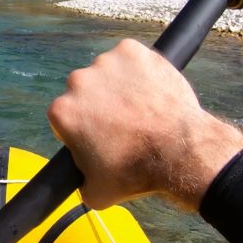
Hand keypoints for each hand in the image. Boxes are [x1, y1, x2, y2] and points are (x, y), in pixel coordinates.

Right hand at [47, 39, 242, 209]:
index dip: (83, 128)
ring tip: (142, 108)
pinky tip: (151, 90)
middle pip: (84, 91)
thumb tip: (80, 177)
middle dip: (99, 104)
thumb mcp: (95, 192)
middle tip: (124, 123)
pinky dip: (139, 69)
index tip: (101, 136)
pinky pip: (130, 58)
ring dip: (119, 85)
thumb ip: (78, 180)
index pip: (65, 116)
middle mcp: (77, 81)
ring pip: (108, 73)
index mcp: (62, 111)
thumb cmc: (136, 172)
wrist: (180, 151)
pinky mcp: (131, 50)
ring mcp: (105, 62)